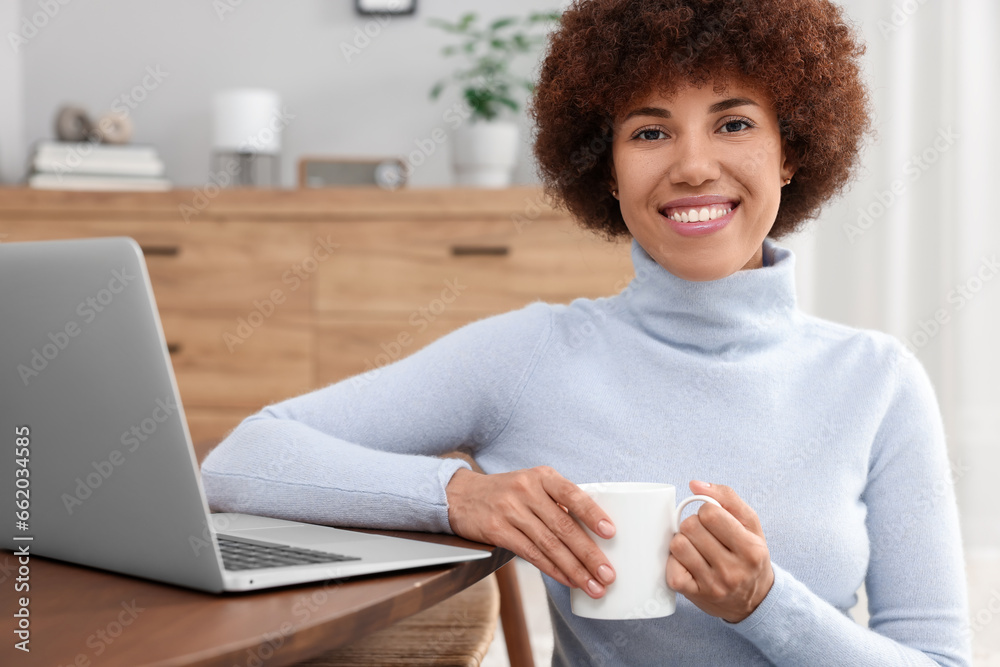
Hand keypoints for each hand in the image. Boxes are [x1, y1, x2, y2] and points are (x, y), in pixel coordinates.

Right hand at [446, 466, 616, 597]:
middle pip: (563, 526)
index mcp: (542, 476)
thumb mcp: (532, 485)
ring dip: (574, 569)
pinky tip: (567, 580)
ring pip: (549, 544)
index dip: (592, 514)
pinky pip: (530, 553)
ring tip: (593, 585)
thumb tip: (594, 535)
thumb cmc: (507, 493)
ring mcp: (510, 510)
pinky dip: (552, 569)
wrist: (461, 495)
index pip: (572, 494)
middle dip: (589, 553)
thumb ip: (558, 503)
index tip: (611, 532)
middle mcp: (527, 489)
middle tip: (607, 574)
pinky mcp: (497, 529)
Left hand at [666, 481, 773, 622]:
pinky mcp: (694, 595)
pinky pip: (671, 569)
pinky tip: (688, 563)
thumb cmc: (749, 556)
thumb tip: (694, 484)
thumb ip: (727, 498)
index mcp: (750, 549)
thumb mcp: (751, 525)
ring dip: (683, 542)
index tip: (713, 521)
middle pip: (690, 527)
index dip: (707, 511)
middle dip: (694, 525)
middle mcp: (733, 570)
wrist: (754, 601)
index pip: (710, 513)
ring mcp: (713, 585)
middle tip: (704, 535)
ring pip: (678, 545)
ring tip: (696, 548)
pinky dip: (675, 562)